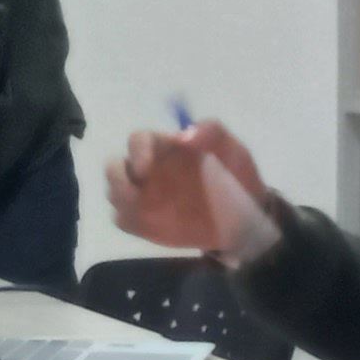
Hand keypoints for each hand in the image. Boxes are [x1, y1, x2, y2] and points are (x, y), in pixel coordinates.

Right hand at [104, 120, 283, 257]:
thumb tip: (184, 134)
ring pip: (113, 193)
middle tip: (135, 192)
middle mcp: (147, 170)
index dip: (137, 151)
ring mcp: (143, 196)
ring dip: (121, 200)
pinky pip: (122, 220)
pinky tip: (149, 226)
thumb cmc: (236, 177)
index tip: (146, 168)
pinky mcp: (142, 222)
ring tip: (144, 211)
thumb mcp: (233, 151)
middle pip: (114, 167)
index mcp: (164, 147)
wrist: (245, 217)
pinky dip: (128, 222)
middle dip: (117, 177)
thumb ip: (212, 133)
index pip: (138, 140)